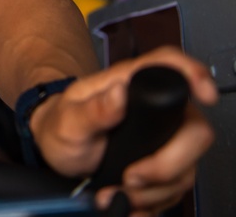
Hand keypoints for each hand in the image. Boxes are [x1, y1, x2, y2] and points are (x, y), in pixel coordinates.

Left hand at [29, 46, 216, 215]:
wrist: (56, 149)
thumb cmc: (61, 125)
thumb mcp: (68, 120)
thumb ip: (93, 109)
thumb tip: (119, 92)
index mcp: (128, 83)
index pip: (169, 64)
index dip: (193, 73)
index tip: (204, 94)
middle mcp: (152, 106)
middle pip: (193, 129)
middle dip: (168, 164)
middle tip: (132, 176)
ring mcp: (162, 135)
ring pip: (187, 165)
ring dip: (156, 187)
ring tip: (122, 188)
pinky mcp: (164, 162)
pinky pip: (177, 184)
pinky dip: (155, 197)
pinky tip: (132, 196)